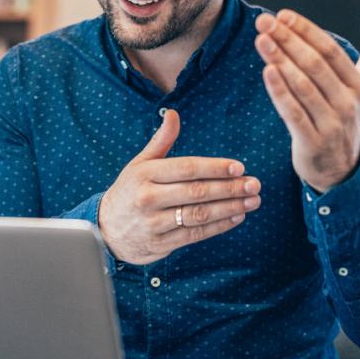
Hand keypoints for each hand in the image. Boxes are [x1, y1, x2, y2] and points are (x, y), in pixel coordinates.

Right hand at [97, 109, 261, 264]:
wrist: (105, 230)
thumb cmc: (129, 191)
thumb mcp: (139, 164)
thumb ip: (161, 141)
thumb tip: (173, 114)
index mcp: (145, 174)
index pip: (186, 168)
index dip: (215, 167)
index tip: (239, 167)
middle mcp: (148, 199)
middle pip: (196, 193)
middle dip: (229, 189)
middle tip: (254, 185)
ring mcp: (153, 224)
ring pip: (198, 215)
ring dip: (229, 208)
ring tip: (252, 202)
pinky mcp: (160, 244)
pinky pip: (194, 235)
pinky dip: (218, 227)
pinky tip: (236, 217)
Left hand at [254, 10, 359, 192]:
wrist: (340, 172)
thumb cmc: (345, 122)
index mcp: (357, 86)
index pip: (330, 51)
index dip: (307, 31)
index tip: (283, 15)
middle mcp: (347, 104)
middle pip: (315, 65)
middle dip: (288, 40)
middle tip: (263, 22)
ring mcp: (331, 124)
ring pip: (302, 86)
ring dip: (280, 60)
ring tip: (261, 40)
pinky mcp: (312, 142)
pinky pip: (293, 113)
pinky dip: (279, 91)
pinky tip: (266, 71)